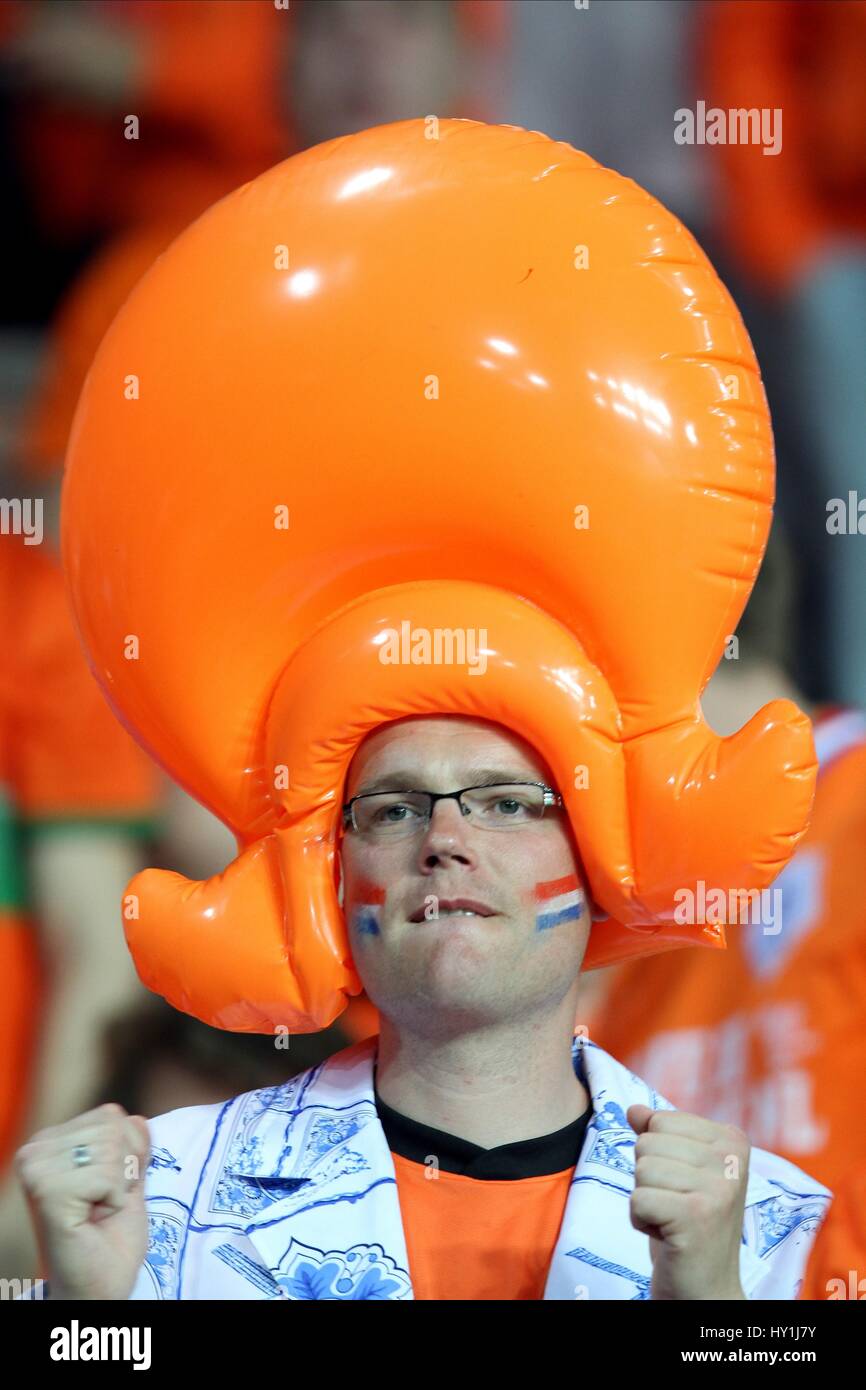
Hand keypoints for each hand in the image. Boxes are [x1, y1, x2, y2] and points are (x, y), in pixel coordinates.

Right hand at [15, 1103, 150, 1300]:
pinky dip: (114, 1200)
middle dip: (125, 1170)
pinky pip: (107, 1174)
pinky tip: (93, 1219)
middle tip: (103, 1204)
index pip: (112, 1115)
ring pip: (112, 1149)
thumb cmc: (110, 1238)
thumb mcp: (127, 1179)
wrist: (98, 1287)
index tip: (107, 1190)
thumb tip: (138, 1118)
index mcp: (51, 1140)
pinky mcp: (46, 1191)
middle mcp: (35, 1149)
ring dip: (119, 1186)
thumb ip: (131, 1146)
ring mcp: (36, 1169)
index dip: (128, 1154)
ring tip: (98, 1212)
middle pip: (114, 1128)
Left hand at [627, 1104, 748, 1299]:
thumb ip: (657, 1134)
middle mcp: (732, 1160)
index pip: (660, 1120)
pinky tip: (667, 1235)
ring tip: (672, 1219)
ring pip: (640, 1169)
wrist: (706, 1285)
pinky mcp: (697, 1216)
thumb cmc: (689, 1222)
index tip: (683, 1185)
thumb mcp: (678, 1170)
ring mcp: (718, 1188)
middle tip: (676, 1206)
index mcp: (732, 1140)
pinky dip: (642, 1221)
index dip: (658, 1156)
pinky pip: (637, 1200)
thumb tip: (633, 1109)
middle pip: (647, 1143)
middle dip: (649, 1179)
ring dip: (646, 1200)